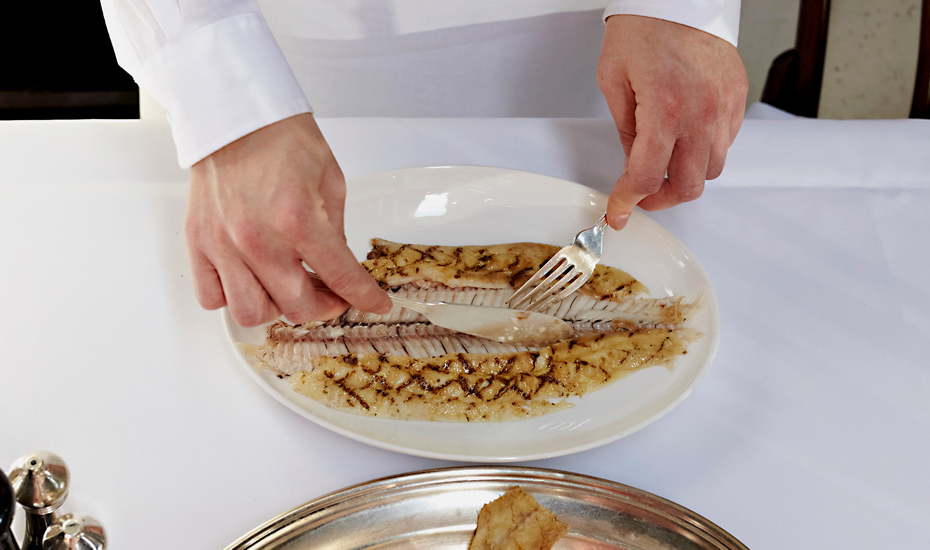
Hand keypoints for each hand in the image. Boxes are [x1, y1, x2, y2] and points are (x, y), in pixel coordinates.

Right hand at [184, 113, 390, 326]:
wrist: (236, 115)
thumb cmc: (282, 139)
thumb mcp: (330, 182)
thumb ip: (336, 230)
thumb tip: (338, 265)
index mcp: (298, 220)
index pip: (341, 278)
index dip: (364, 297)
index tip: (374, 304)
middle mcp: (259, 240)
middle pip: (297, 307)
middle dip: (324, 306)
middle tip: (330, 293)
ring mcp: (224, 246)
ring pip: (252, 312)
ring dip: (276, 308)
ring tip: (287, 288)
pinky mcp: (198, 243)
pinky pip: (212, 297)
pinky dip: (232, 298)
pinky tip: (249, 282)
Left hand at [597, 15, 747, 228]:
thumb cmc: (643, 29)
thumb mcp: (614, 81)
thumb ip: (626, 132)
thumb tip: (632, 167)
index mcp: (665, 108)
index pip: (647, 176)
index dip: (629, 200)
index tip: (620, 210)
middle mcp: (701, 112)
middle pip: (689, 185)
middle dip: (662, 197)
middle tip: (643, 194)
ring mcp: (725, 106)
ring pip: (712, 168)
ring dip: (686, 175)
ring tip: (664, 164)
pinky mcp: (738, 98)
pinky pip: (726, 142)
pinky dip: (705, 151)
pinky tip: (685, 139)